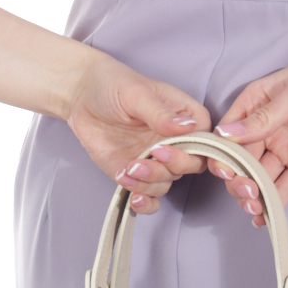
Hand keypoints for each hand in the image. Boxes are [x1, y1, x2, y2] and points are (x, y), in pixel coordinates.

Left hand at [66, 50, 211, 213]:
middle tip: (150, 155)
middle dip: (170, 166)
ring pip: (167, 183)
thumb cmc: (113, 85)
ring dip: (150, 182)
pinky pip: (150, 197)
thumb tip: (188, 127)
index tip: (168, 147)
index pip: (205, 140)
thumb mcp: (138, 94)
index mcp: (185, 117)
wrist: (82, 97)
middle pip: (190, 166)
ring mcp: (156, 160)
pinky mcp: (137, 174)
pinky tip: (133, 197)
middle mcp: (175, 141)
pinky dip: (145, 202)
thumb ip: (161, 114)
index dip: (194, 150)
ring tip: (129, 168)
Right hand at [209, 46, 287, 224]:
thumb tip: (227, 133)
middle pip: (242, 158)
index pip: (230, 131)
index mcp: (259, 101)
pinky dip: (273, 203)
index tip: (224, 169)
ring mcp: (287, 147)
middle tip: (244, 189)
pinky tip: (263, 218)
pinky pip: (285, 187)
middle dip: (237, 177)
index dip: (223, 152)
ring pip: (260, 175)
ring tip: (253, 205)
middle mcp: (269, 126)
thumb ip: (264, 117)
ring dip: (252, 193)